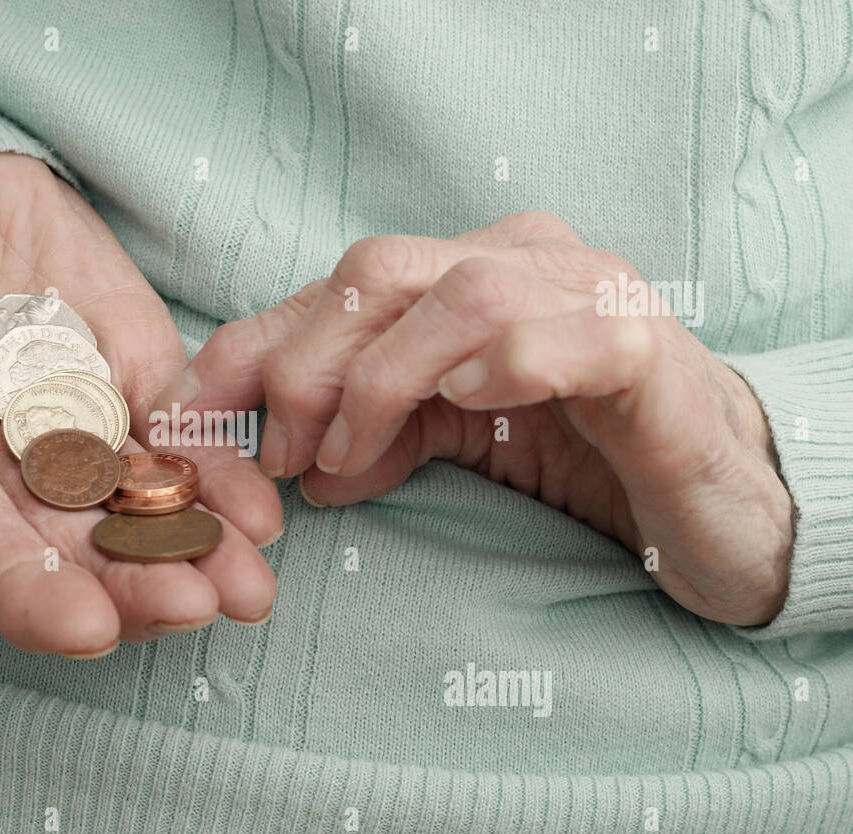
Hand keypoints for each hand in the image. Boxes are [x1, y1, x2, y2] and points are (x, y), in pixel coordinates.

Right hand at [0, 139, 280, 654]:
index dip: (23, 590)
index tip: (86, 628)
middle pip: (68, 549)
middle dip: (134, 586)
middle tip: (198, 606)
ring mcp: (71, 434)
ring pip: (133, 512)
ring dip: (193, 553)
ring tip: (250, 584)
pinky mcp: (127, 388)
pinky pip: (176, 444)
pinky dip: (218, 478)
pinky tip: (261, 511)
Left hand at [154, 211, 793, 625]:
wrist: (717, 503)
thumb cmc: (582, 461)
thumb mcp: (455, 445)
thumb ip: (376, 437)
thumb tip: (296, 466)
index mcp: (466, 275)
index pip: (333, 291)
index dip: (246, 352)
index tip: (183, 427)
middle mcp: (523, 262)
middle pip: (375, 274)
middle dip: (299, 367)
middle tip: (273, 460)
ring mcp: (589, 295)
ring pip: (455, 295)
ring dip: (376, 383)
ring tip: (343, 460)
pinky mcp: (645, 352)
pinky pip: (563, 334)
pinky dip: (499, 364)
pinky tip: (463, 406)